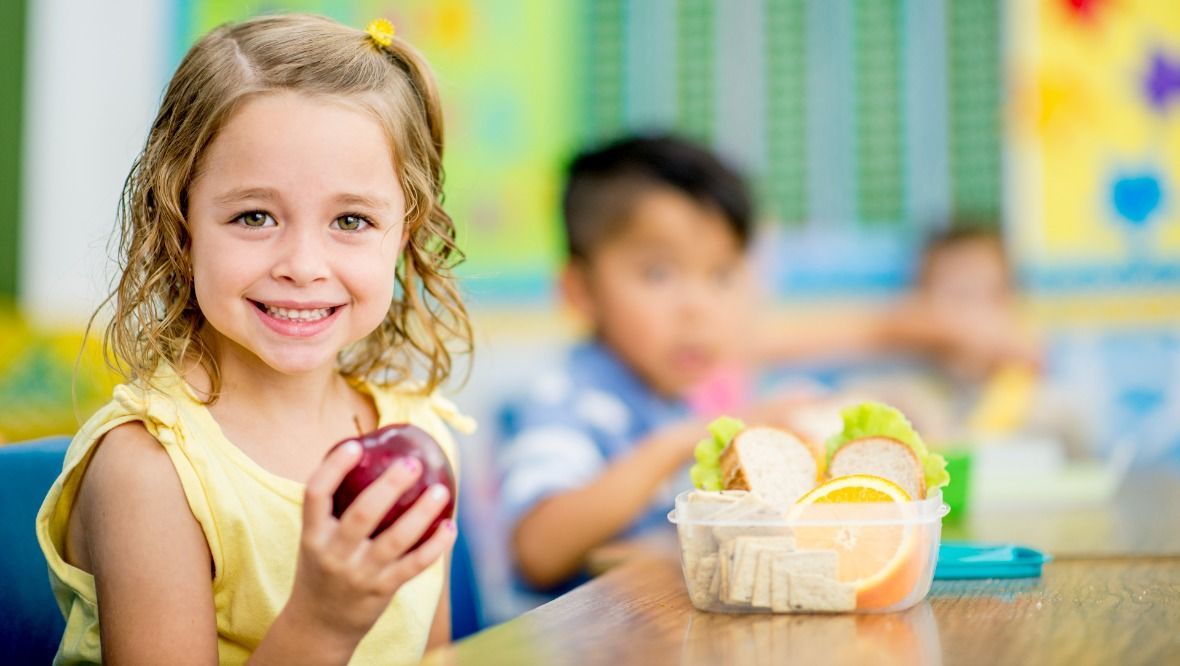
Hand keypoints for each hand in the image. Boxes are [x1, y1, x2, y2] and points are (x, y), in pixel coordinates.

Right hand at [283, 442, 456, 649]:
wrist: (320, 624)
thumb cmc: (324, 566)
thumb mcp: (317, 538)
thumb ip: (337, 506)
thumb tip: (371, 454)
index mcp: (313, 534)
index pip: (316, 495)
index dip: (333, 468)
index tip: (355, 445)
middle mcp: (334, 553)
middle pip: (362, 515)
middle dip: (389, 487)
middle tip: (412, 463)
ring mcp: (359, 573)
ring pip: (395, 540)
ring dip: (421, 513)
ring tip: (440, 489)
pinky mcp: (382, 589)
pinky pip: (414, 564)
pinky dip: (435, 545)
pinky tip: (450, 525)